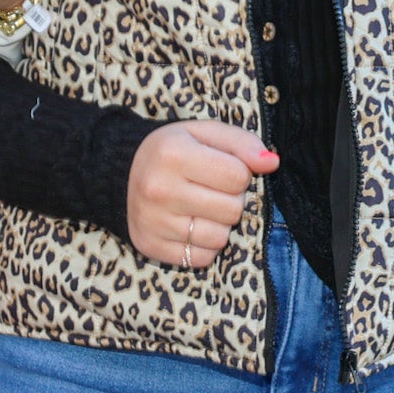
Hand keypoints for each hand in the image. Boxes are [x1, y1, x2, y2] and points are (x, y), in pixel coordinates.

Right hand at [126, 121, 278, 268]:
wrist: (121, 172)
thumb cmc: (173, 150)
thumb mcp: (204, 133)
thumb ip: (241, 143)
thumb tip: (272, 163)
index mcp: (173, 153)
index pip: (238, 176)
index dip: (239, 173)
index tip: (221, 169)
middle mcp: (159, 188)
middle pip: (232, 209)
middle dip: (230, 199)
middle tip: (210, 189)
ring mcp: (152, 221)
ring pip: (220, 237)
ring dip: (219, 224)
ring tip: (200, 207)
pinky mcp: (150, 246)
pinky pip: (202, 258)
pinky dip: (204, 245)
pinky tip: (189, 225)